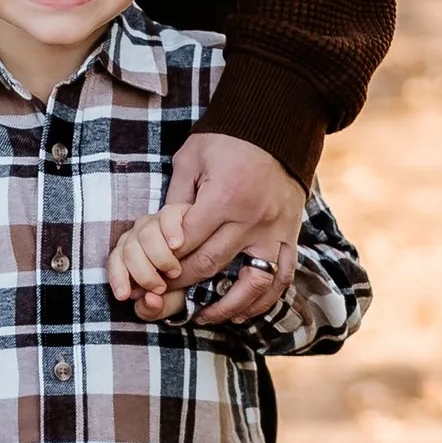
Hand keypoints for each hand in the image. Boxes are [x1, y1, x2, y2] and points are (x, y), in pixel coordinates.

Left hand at [106, 201, 192, 318]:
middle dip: (144, 274)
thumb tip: (150, 300)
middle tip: (160, 287)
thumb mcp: (167, 303)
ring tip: (175, 271)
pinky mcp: (177, 211)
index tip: (125, 295)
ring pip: (145, 235)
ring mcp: (156, 221)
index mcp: (131, 254)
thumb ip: (153, 309)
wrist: (209, 265)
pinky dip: (170, 232)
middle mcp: (139, 235)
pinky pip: (166, 216)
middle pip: (128, 249)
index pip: (116, 260)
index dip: (118, 277)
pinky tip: (177, 245)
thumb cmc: (184, 284)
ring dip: (160, 258)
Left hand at [113, 131, 303, 330]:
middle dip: (182, 283)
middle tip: (162, 295)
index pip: (187, 242)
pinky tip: (243, 313)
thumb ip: (177, 198)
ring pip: (253, 282)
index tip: (150, 272)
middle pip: (212, 264)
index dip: (164, 261)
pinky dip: (264, 300)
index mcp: (225, 196)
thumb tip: (161, 235)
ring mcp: (276, 230)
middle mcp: (253, 218)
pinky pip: (281, 277)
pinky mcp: (291, 235)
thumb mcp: (191, 158)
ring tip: (205, 317)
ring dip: (227, 306)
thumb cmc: (227, 139)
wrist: (277, 125)